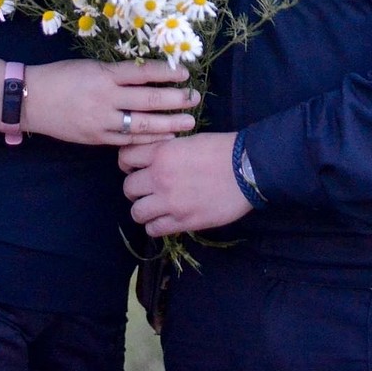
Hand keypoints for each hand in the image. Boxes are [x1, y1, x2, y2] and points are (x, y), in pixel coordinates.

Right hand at [24, 59, 197, 145]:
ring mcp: (101, 121)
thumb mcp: (90, 66)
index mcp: (104, 75)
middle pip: (149, 100)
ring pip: (142, 125)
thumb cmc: (61, 76)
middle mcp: (105, 98)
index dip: (167, 73)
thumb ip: (116, 73)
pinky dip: (148, 141)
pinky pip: (127, 141)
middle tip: (195, 98)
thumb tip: (148, 75)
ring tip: (189, 122)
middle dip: (176, 100)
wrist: (31, 99)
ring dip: (168, 124)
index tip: (185, 73)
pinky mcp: (96, 138)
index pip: (143, 73)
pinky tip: (165, 139)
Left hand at [119, 132, 252, 235]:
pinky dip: (156, 225)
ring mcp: (170, 202)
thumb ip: (166, 151)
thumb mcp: (188, 141)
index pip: (125, 159)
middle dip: (136, 188)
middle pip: (128, 188)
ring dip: (144, 209)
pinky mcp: (183, 221)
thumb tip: (152, 158)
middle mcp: (159, 178)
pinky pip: (154, 230)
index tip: (135, 167)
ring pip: (137, 212)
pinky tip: (166, 219)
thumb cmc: (221, 149)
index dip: (128, 164)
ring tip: (155, 206)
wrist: (246, 169)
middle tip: (148, 188)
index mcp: (161, 153)